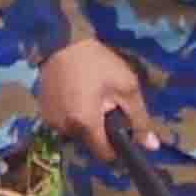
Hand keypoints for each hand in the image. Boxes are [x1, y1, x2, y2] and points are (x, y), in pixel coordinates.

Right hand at [36, 36, 153, 158]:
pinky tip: (75, 95)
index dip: (117, 150)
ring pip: (75, 131)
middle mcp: (65, 126)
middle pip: (89, 142)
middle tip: (106, 107)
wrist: (62, 40)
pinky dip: (71, 114)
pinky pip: (62, 121)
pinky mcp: (42, 108)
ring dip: (84, 123)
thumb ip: (139, 120)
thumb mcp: (126, 88)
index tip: (122, 134)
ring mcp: (50, 117)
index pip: (104, 155)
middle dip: (100, 131)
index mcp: (86, 124)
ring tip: (89, 98)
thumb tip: (153, 147)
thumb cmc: (97, 63)